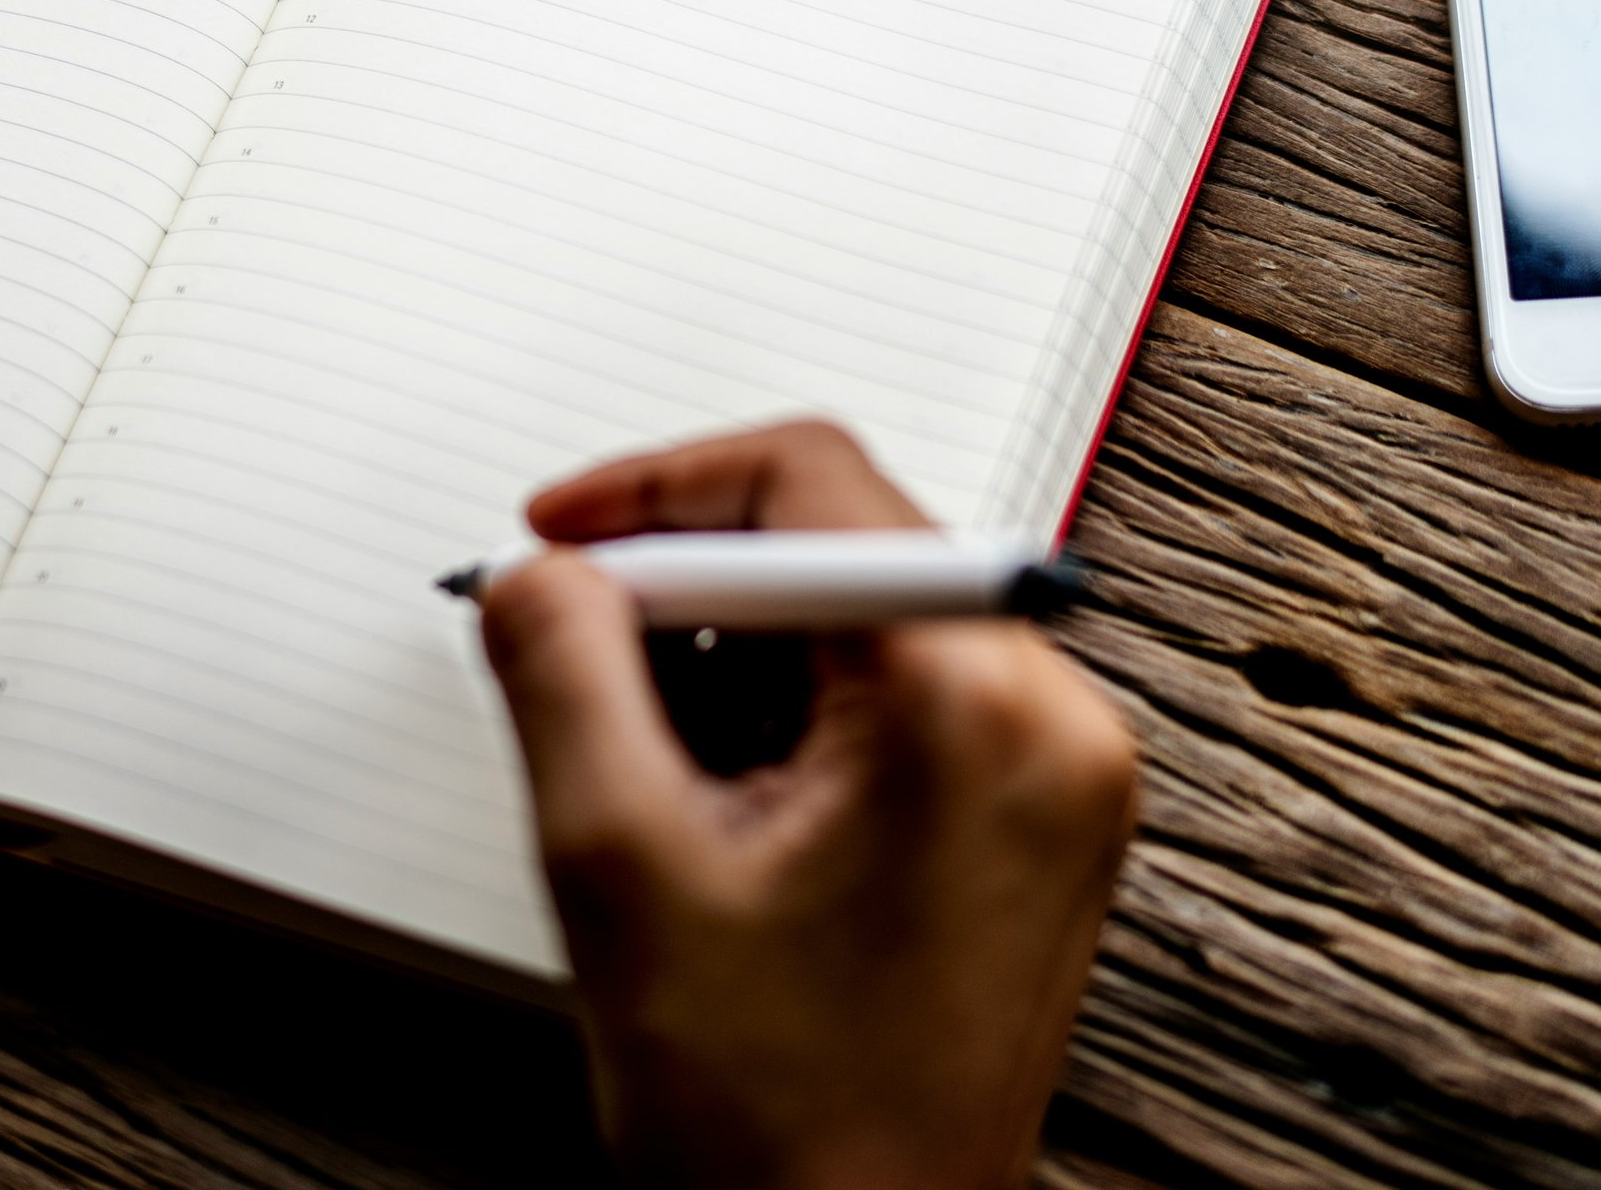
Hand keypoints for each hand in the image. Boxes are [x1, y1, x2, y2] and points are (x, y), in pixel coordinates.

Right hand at [481, 423, 1136, 1189]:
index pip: (811, 479)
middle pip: (844, 541)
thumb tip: (544, 571)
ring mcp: (1057, 772)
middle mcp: (1050, 716)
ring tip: (654, 776)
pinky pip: (902, 695)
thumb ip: (563, 672)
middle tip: (577, 659)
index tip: (561, 540)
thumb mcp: (618, 864)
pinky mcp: (1036, 819)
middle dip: (688, 588)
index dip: (656, 489)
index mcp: (970, 702)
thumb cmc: (777, 1122)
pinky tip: (718, 805)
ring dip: (732, 658)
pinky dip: (790, 714)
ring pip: (863, 619)